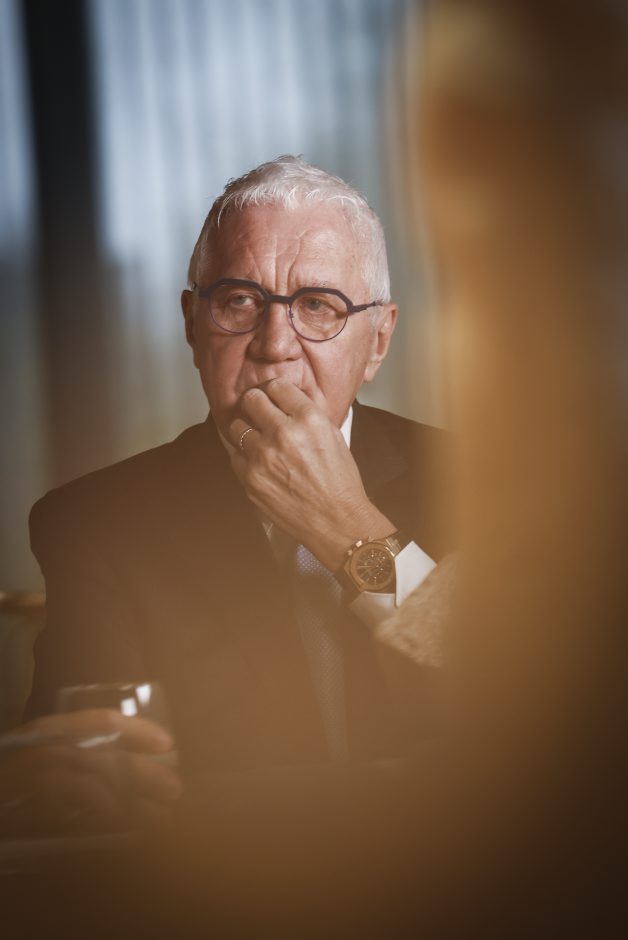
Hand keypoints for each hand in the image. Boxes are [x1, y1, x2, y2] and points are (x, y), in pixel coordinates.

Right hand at [0, 710, 181, 835]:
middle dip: (146, 774)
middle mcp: (46, 748)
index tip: (166, 742)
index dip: (137, 730)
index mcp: (50, 729)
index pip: (100, 721)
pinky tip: (126, 831)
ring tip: (160, 818)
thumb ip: (77, 752)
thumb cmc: (15, 779)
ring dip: (134, 804)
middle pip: (107, 756)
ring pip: (98, 787)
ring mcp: (38, 778)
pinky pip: (77, 815)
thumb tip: (126, 763)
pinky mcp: (34, 808)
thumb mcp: (42, 753)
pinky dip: (105, 821)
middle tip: (174, 790)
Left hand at [229, 378, 394, 569]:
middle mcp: (284, 433)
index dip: (274, 391)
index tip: (272, 397)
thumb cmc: (340, 482)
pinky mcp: (251, 478)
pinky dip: (244, 457)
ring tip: (258, 440)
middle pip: (251, 400)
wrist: (336, 520)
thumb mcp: (333, 436)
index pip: (277, 386)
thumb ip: (308, 415)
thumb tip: (286, 401)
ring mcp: (264, 457)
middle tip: (259, 413)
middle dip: (255, 404)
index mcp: (309, 418)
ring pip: (236, 426)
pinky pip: (235, 455)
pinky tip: (258, 462)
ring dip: (246, 430)